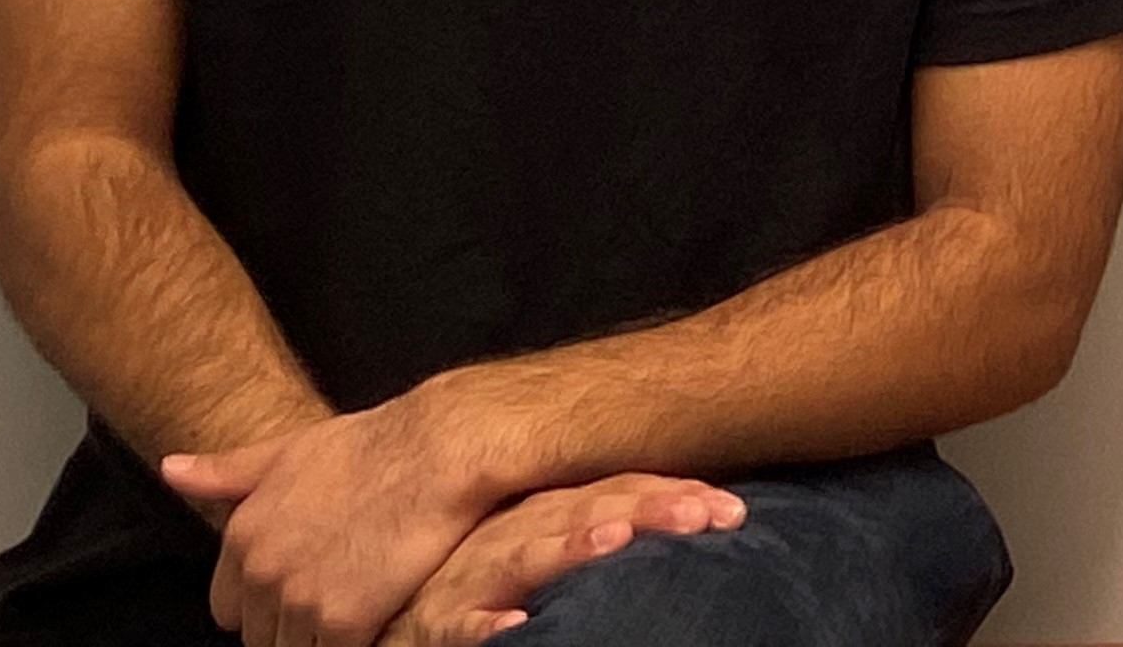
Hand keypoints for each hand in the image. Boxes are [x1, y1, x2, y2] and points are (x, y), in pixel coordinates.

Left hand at [165, 399, 496, 646]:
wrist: (439, 449)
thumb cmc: (372, 446)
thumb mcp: (289, 450)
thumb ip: (227, 471)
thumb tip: (170, 469)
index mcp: (243, 536)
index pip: (227, 610)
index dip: (264, 603)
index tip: (301, 588)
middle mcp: (261, 572)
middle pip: (260, 637)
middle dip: (291, 625)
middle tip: (336, 595)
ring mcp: (300, 600)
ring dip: (320, 639)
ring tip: (357, 606)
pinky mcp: (345, 621)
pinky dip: (357, 644)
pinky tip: (377, 617)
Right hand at [372, 475, 747, 644]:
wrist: (390, 613)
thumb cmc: (482, 580)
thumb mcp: (545, 544)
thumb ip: (603, 527)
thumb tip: (699, 517)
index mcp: (543, 514)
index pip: (617, 493)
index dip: (674, 494)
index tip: (732, 508)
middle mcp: (510, 534)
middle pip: (584, 511)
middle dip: (644, 507)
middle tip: (702, 512)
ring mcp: (469, 577)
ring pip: (523, 554)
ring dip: (568, 546)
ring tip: (614, 540)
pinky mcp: (431, 624)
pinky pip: (457, 626)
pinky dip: (483, 626)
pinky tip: (513, 629)